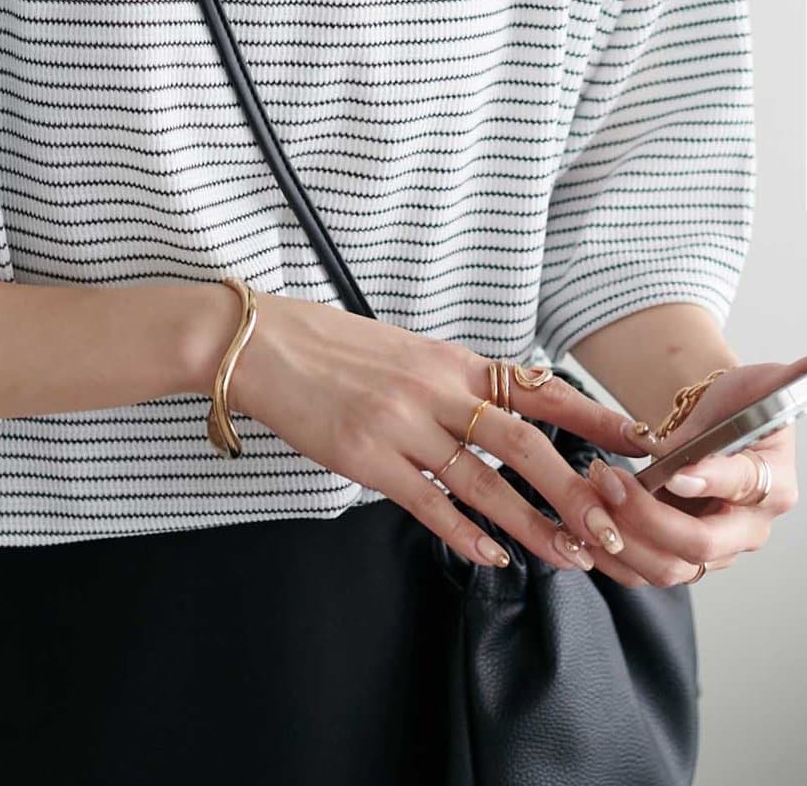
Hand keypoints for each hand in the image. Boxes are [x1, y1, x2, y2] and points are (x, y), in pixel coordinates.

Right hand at [229, 293, 655, 573]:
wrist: (259, 343)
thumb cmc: (329, 345)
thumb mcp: (403, 348)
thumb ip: (453, 379)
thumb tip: (505, 403)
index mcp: (448, 359)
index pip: (536, 387)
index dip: (592, 416)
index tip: (640, 443)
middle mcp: (432, 388)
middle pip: (522, 441)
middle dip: (573, 489)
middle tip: (612, 529)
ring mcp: (398, 422)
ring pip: (481, 480)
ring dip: (529, 523)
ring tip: (567, 557)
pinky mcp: (364, 455)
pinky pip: (426, 501)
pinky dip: (462, 532)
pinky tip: (490, 555)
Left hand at [566, 354, 806, 588]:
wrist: (711, 421)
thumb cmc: (734, 403)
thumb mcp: (751, 387)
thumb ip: (770, 385)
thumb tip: (805, 366)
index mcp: (771, 485)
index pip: (741, 488)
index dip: (704, 480)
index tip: (670, 472)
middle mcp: (745, 528)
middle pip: (699, 545)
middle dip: (646, 516)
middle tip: (609, 477)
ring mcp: (712, 549)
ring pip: (667, 568)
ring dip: (621, 536)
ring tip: (591, 494)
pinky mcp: (677, 555)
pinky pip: (642, 571)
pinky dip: (610, 553)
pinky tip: (584, 522)